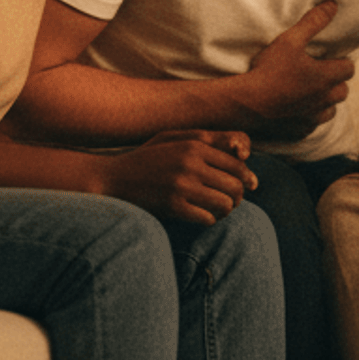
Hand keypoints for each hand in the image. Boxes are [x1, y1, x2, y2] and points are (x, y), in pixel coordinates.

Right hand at [101, 130, 257, 224]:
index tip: (246, 188)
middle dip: (237, 197)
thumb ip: (206, 140)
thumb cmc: (147, 159)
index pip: (237, 164)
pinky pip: (207, 218)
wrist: (112, 179)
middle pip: (235, 186)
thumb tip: (242, 152)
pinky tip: (200, 216)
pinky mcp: (172, 206)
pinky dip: (208, 220)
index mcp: (194, 145)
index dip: (246, 179)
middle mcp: (190, 163)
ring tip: (216, 210)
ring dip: (225, 211)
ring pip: (225, 204)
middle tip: (229, 202)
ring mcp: (181, 185)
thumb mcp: (173, 140)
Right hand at [234, 1, 355, 140]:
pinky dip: (309, 117)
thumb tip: (332, 5)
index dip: (342, 62)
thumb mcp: (290, 40)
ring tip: (311, 93)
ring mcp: (313, 118)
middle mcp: (324, 100)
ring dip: (326, 102)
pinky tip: (297, 110)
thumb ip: (313, 22)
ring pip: (331, 110)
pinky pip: (312, 125)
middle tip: (321, 74)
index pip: (349, 68)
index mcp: (326, 77)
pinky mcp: (300, 131)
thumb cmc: (269, 70)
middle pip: (343, 91)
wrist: (246, 104)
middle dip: (336, 82)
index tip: (331, 58)